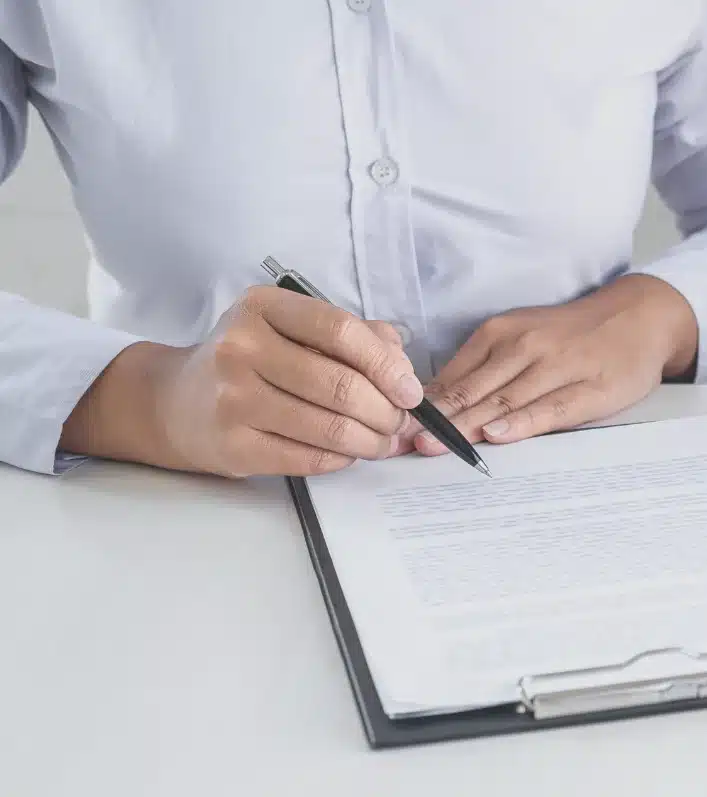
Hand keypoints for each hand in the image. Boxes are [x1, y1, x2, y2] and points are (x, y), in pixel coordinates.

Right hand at [73, 287, 421, 476]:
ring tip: (383, 442)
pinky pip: (309, 458)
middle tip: (400, 423)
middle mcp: (241, 347)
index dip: (386, 365)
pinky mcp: (232, 443)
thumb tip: (403, 369)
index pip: (341, 330)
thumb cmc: (251, 363)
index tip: (410, 391)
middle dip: (386, 412)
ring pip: (330, 428)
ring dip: (372, 442)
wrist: (177, 402)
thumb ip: (354, 336)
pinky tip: (349, 454)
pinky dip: (342, 460)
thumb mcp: (291, 329)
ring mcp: (233, 397)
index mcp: (262, 307)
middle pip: (342, 385)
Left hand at [416, 274, 695, 453]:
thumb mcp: (524, 334)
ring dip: (467, 425)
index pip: (453, 377)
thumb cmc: (575, 334)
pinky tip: (497, 435)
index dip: (422, 406)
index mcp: (501, 333)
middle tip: (402, 445)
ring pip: (504, 401)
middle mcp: (524, 347)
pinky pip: (549, 409)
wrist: (638, 316)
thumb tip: (438, 399)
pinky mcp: (588, 389)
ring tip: (435, 447)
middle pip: (472, 391)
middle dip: (435, 421)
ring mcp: (557, 368)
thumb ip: (484, 365)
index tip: (393, 429)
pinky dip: (520, 423)